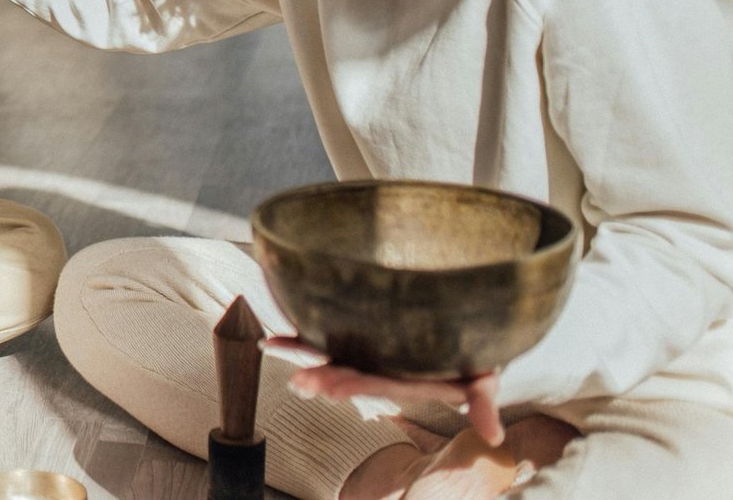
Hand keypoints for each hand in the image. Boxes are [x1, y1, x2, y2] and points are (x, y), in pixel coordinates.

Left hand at [265, 336, 505, 444]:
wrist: (467, 333)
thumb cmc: (475, 359)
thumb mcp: (484, 380)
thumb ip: (484, 402)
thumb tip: (493, 432)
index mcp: (404, 379)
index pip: (373, 384)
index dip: (349, 385)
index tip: (324, 388)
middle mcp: (381, 366)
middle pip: (346, 371)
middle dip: (320, 375)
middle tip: (295, 379)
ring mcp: (369, 350)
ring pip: (331, 352)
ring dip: (302, 351)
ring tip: (269, 346)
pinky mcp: (362, 330)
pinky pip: (329, 330)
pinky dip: (303, 332)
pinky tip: (274, 334)